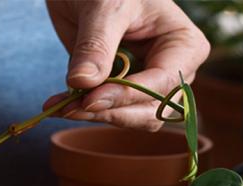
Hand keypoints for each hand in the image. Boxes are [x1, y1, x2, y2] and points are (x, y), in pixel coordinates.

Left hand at [43, 0, 209, 130]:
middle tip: (71, 108)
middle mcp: (172, 70)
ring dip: (94, 116)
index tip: (90, 100)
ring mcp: (147, 82)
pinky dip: (83, 111)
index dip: (127, 96)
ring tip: (61, 106)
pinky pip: (108, 110)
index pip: (162, 83)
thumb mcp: (104, 8)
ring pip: (129, 117)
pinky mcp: (120, 88)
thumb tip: (83, 83)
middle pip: (150, 110)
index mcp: (184, 45)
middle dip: (110, 112)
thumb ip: (96, 45)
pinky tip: (58, 104)